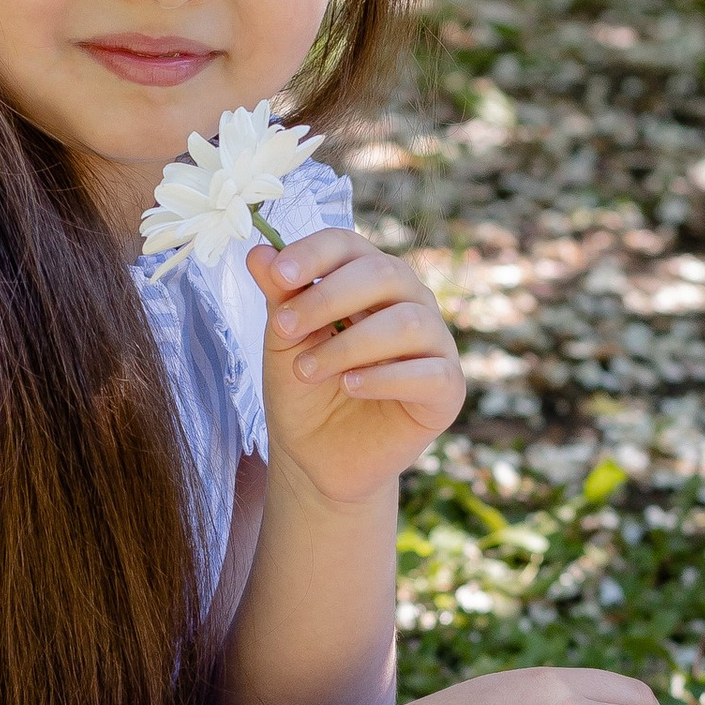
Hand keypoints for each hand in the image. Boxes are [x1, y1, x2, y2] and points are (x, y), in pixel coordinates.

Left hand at [250, 228, 464, 509]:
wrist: (316, 458)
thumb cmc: (304, 391)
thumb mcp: (285, 342)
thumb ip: (280, 297)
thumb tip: (258, 252)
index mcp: (368, 278)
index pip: (348, 245)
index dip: (313, 254)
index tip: (277, 275)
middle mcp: (409, 301)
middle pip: (384, 273)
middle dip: (328, 297)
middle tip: (284, 329)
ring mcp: (433, 342)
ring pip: (407, 321)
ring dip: (349, 344)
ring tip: (306, 371)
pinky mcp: (447, 388)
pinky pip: (429, 372)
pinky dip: (385, 377)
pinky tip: (350, 386)